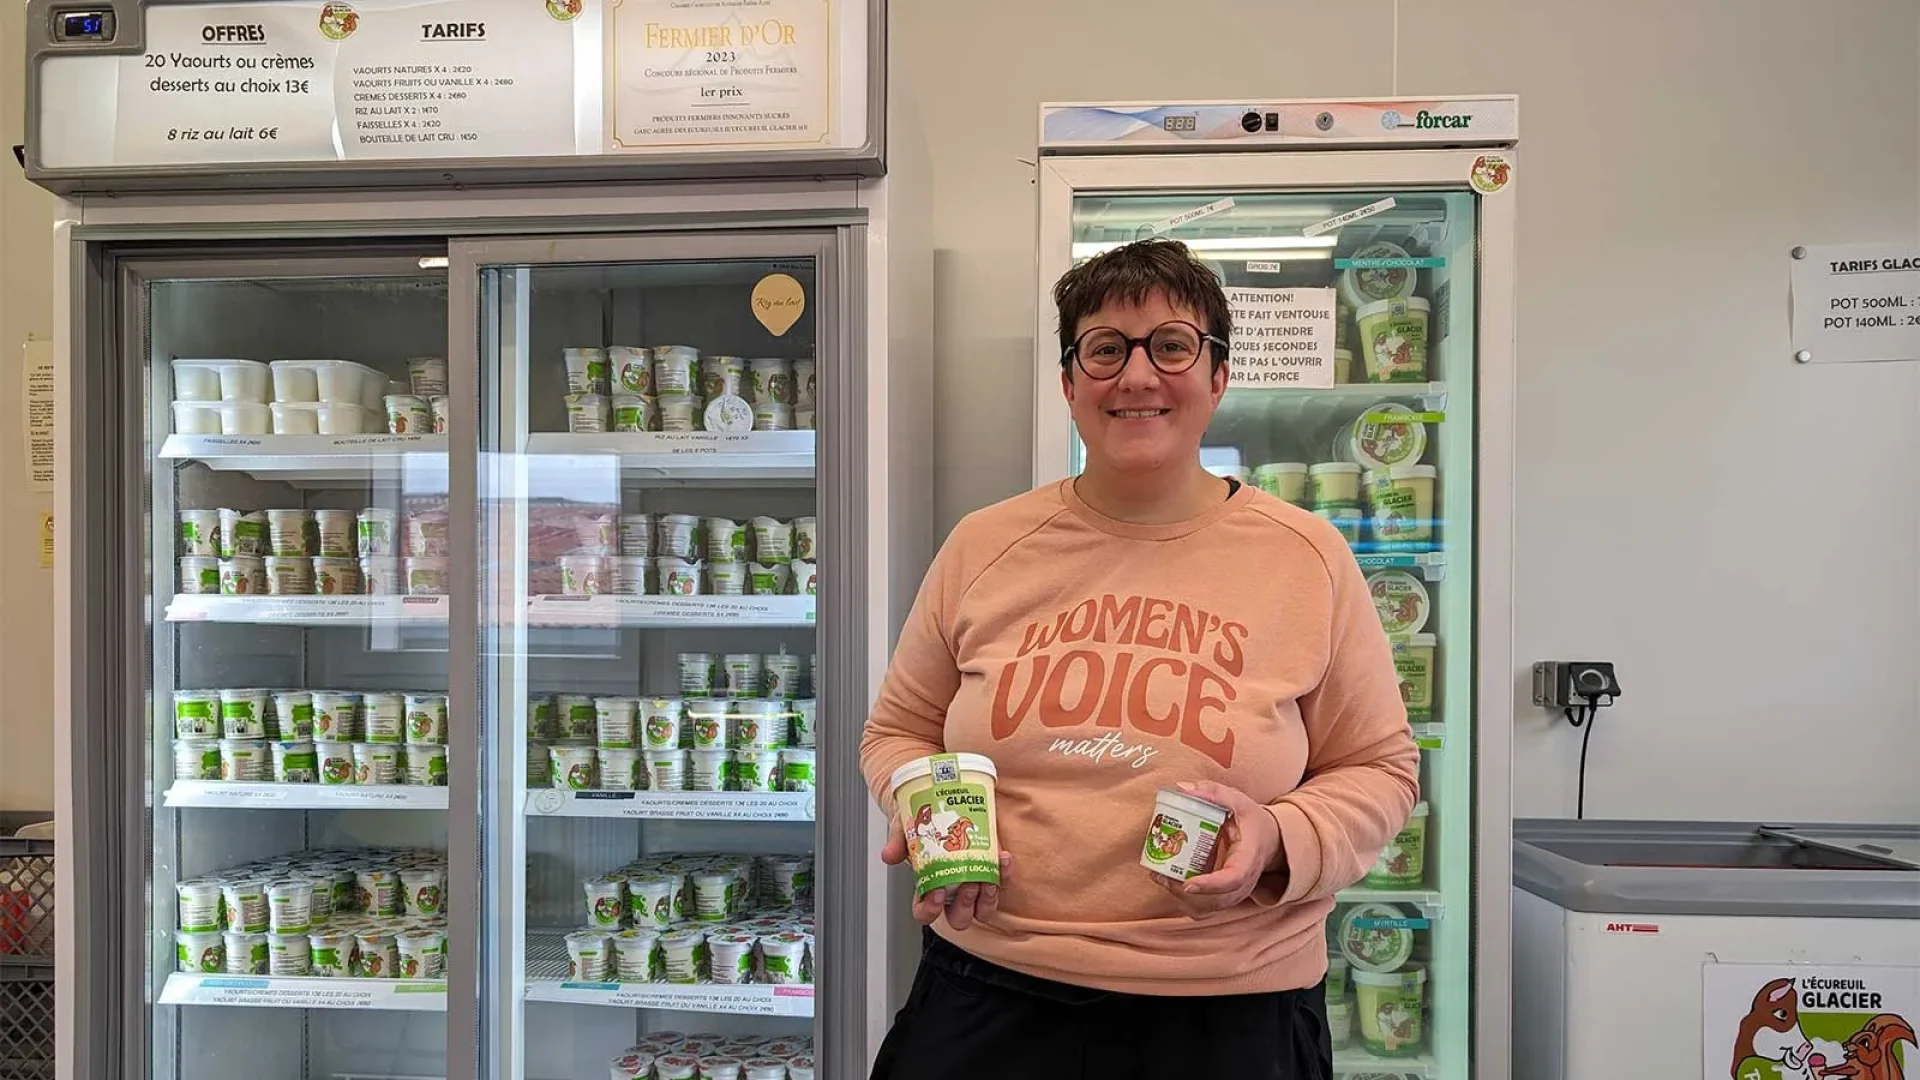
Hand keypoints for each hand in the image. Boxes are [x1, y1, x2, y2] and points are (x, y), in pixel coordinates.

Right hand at [880, 816, 1012, 930]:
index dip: (930, 909)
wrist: (943, 802)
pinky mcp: (992, 872)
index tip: (938, 893)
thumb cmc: (923, 823)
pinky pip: (1002, 882)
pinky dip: (1004, 874)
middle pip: (958, 918)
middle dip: (964, 905)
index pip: (925, 912)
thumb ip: (897, 841)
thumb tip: (889, 855)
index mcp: (927, 887)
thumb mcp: (905, 828)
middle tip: (966, 883)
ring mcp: (973, 884)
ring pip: (982, 910)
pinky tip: (1002, 858)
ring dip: (986, 898)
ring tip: (985, 877)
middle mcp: (952, 892)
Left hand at [1152, 780, 1281, 917]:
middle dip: (1183, 891)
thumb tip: (1181, 788)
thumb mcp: (1238, 801)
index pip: (1233, 879)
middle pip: (1214, 900)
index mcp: (1249, 858)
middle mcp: (1244, 883)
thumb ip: (1213, 792)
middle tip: (1160, 873)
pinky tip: (1168, 881)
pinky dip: (1182, 900)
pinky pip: (1202, 909)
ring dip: (1179, 897)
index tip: (1188, 883)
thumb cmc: (1251, 821)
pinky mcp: (1224, 899)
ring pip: (1206, 908)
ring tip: (1160, 875)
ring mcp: (1234, 895)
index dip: (1210, 885)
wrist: (1268, 841)